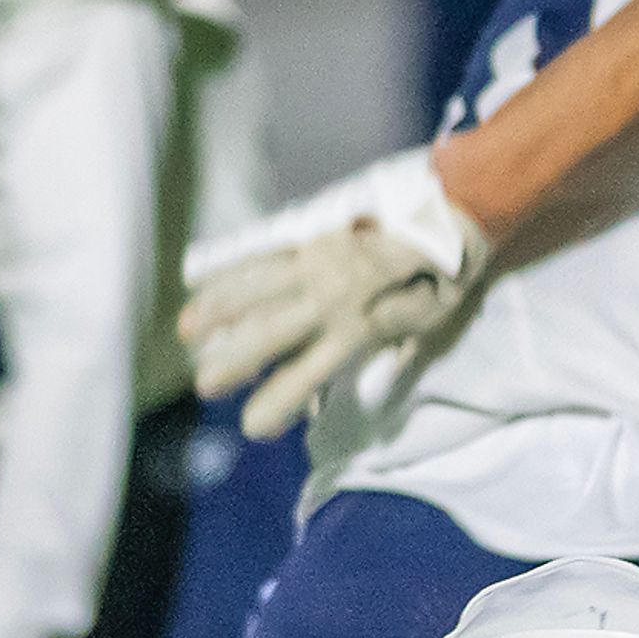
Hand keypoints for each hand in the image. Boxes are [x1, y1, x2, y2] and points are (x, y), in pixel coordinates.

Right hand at [182, 148, 489, 437]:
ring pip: (255, 288)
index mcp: (358, 327)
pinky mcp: (311, 234)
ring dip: (217, 310)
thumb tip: (371, 375)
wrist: (451, 212)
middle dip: (233, 360)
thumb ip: (395, 347)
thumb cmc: (448, 275)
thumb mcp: (431, 324)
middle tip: (204, 384)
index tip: (252, 425)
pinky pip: (262, 252)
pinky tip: (203, 277)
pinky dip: (231, 266)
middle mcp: (328, 296)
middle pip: (269, 333)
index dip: (277, 402)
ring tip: (187, 330)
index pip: (306, 373)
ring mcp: (315, 262)